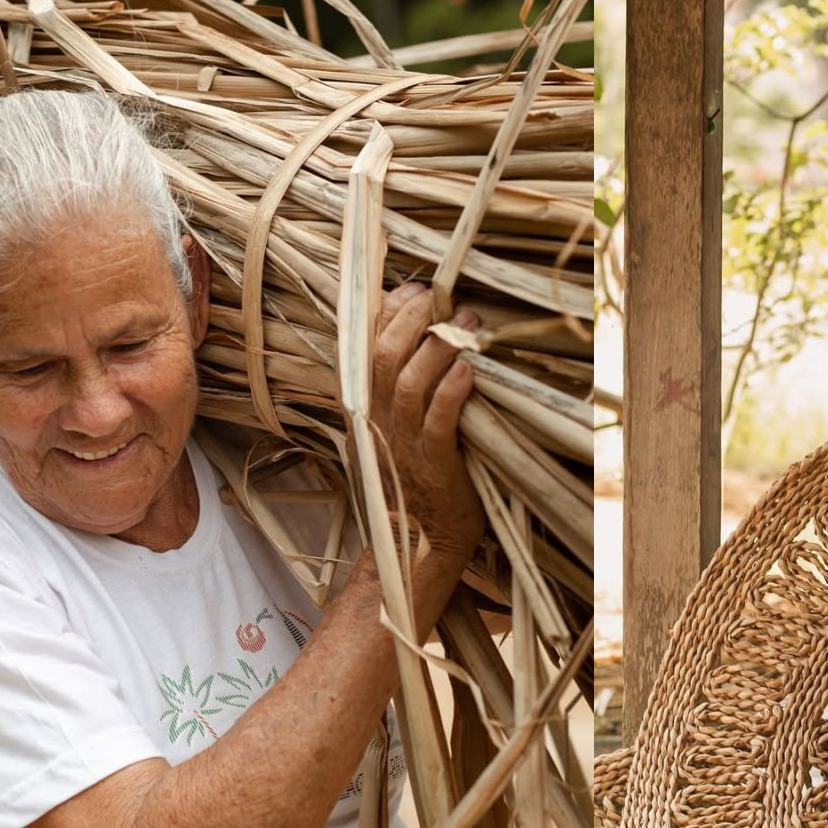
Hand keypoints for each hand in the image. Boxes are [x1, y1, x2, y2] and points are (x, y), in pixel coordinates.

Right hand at [365, 283, 487, 573]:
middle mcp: (375, 420)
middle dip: (413, 318)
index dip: (386, 312)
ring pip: (408, 381)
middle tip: (443, 299)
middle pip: (382, 355)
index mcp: (361, 406)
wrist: (420, 536)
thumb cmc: (413, 472)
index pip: (359, 346)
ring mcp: (401, 442)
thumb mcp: (389, 425)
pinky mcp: (433, 463)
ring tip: (468, 324)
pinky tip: (467, 369)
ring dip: (439, 346)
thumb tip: (416, 328)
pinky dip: (451, 391)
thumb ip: (392, 382)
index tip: (414, 290)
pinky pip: (437, 420)